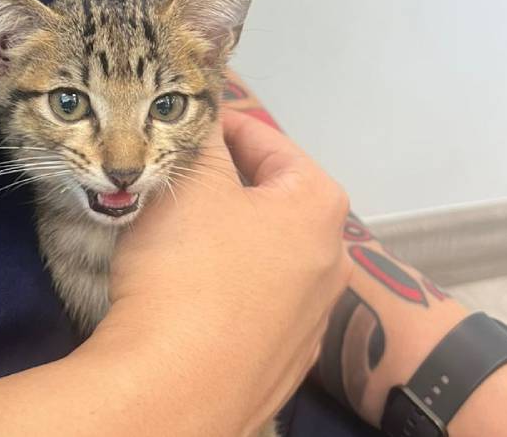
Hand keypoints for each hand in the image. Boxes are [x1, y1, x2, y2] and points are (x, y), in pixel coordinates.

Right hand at [99, 109, 352, 434]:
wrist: (178, 388)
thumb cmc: (189, 267)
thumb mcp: (192, 184)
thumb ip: (205, 141)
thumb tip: (209, 118)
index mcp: (317, 206)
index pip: (268, 142)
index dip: (222, 127)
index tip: (187, 127)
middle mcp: (331, 260)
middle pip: (270, 201)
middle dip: (225, 186)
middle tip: (176, 185)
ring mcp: (312, 317)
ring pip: (264, 254)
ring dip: (227, 238)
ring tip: (178, 242)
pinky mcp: (286, 360)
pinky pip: (256, 304)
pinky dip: (229, 289)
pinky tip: (196, 299)